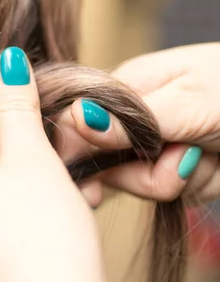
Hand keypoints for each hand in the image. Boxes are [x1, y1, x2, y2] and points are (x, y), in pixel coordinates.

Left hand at [0, 49, 131, 281]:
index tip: (48, 154)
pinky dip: (1, 230)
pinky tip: (35, 246)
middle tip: (61, 185)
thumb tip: (5, 63)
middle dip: (18, 167)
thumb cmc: (43, 246)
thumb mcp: (35, 161)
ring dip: (15, 198)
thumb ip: (16, 106)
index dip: (17, 135)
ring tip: (55, 217)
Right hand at [55, 44, 219, 205]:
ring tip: (206, 156)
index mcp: (124, 88)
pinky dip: (197, 185)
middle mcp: (133, 118)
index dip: (78, 157)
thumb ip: (130, 118)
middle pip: (107, 164)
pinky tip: (215, 164)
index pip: (77, 125)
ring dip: (178, 179)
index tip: (94, 189)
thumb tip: (75, 118)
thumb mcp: (187, 101)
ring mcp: (156, 145)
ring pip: (140, 184)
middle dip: (144, 174)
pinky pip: (171, 193)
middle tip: (182, 160)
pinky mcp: (178, 168)